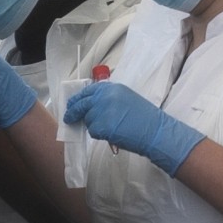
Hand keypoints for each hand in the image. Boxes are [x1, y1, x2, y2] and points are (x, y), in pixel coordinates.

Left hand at [63, 81, 204, 175]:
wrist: (155, 131)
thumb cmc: (144, 117)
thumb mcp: (125, 98)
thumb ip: (108, 98)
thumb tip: (90, 106)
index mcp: (110, 88)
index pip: (87, 91)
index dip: (78, 99)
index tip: (72, 104)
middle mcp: (104, 96)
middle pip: (80, 104)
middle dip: (73, 112)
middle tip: (68, 118)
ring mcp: (101, 111)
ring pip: (88, 120)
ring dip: (94, 126)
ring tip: (111, 127)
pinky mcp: (101, 126)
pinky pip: (93, 131)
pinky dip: (99, 135)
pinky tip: (112, 133)